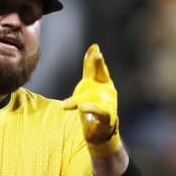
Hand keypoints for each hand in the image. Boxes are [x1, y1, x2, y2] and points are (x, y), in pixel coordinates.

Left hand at [63, 43, 121, 157]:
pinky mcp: (107, 117)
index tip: (95, 48)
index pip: (100, 68)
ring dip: (79, 99)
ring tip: (66, 104)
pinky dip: (90, 108)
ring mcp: (109, 103)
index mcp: (104, 82)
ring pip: (93, 96)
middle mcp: (108, 91)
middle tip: (97, 55)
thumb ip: (91, 67)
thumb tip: (94, 47)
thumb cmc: (93, 104)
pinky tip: (81, 107)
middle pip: (100, 76)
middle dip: (98, 66)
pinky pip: (100, 110)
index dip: (97, 59)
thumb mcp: (89, 84)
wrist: (98, 129)